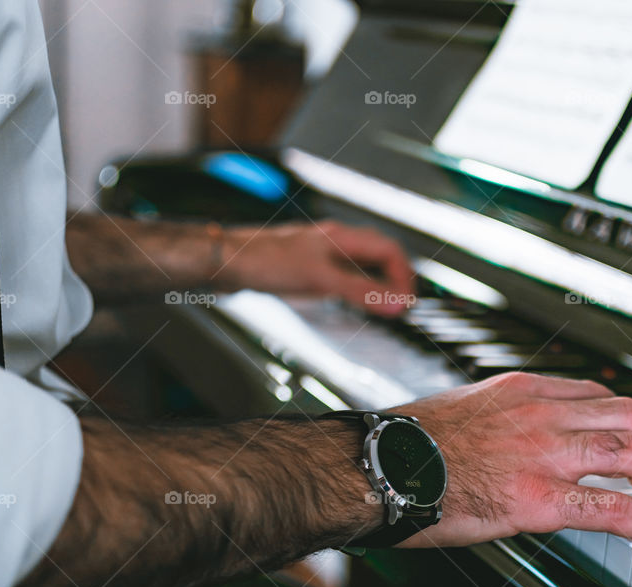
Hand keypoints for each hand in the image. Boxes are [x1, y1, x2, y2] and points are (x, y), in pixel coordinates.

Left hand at [218, 220, 414, 316]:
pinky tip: (344, 297)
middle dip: (394, 277)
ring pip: (358, 262)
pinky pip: (338, 271)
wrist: (224, 261)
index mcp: (342, 237)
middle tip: (400, 304)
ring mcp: (318, 251)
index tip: (407, 302)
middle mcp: (333, 240)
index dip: (404, 276)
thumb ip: (360, 292)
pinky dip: (351, 285)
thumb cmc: (265, 263)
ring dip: (373, 281)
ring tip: (380, 303)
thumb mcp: (320, 280)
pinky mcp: (303, 263)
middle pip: (377, 253)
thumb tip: (397, 303)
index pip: (389, 250)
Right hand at [392, 372, 631, 547]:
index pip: (598, 394)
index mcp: (521, 389)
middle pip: (628, 415)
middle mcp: (539, 412)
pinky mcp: (536, 498)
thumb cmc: (409, 445)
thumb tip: (525, 440)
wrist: (377, 466)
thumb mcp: (465, 411)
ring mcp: (541, 453)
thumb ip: (506, 419)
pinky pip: (612, 508)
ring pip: (629, 454)